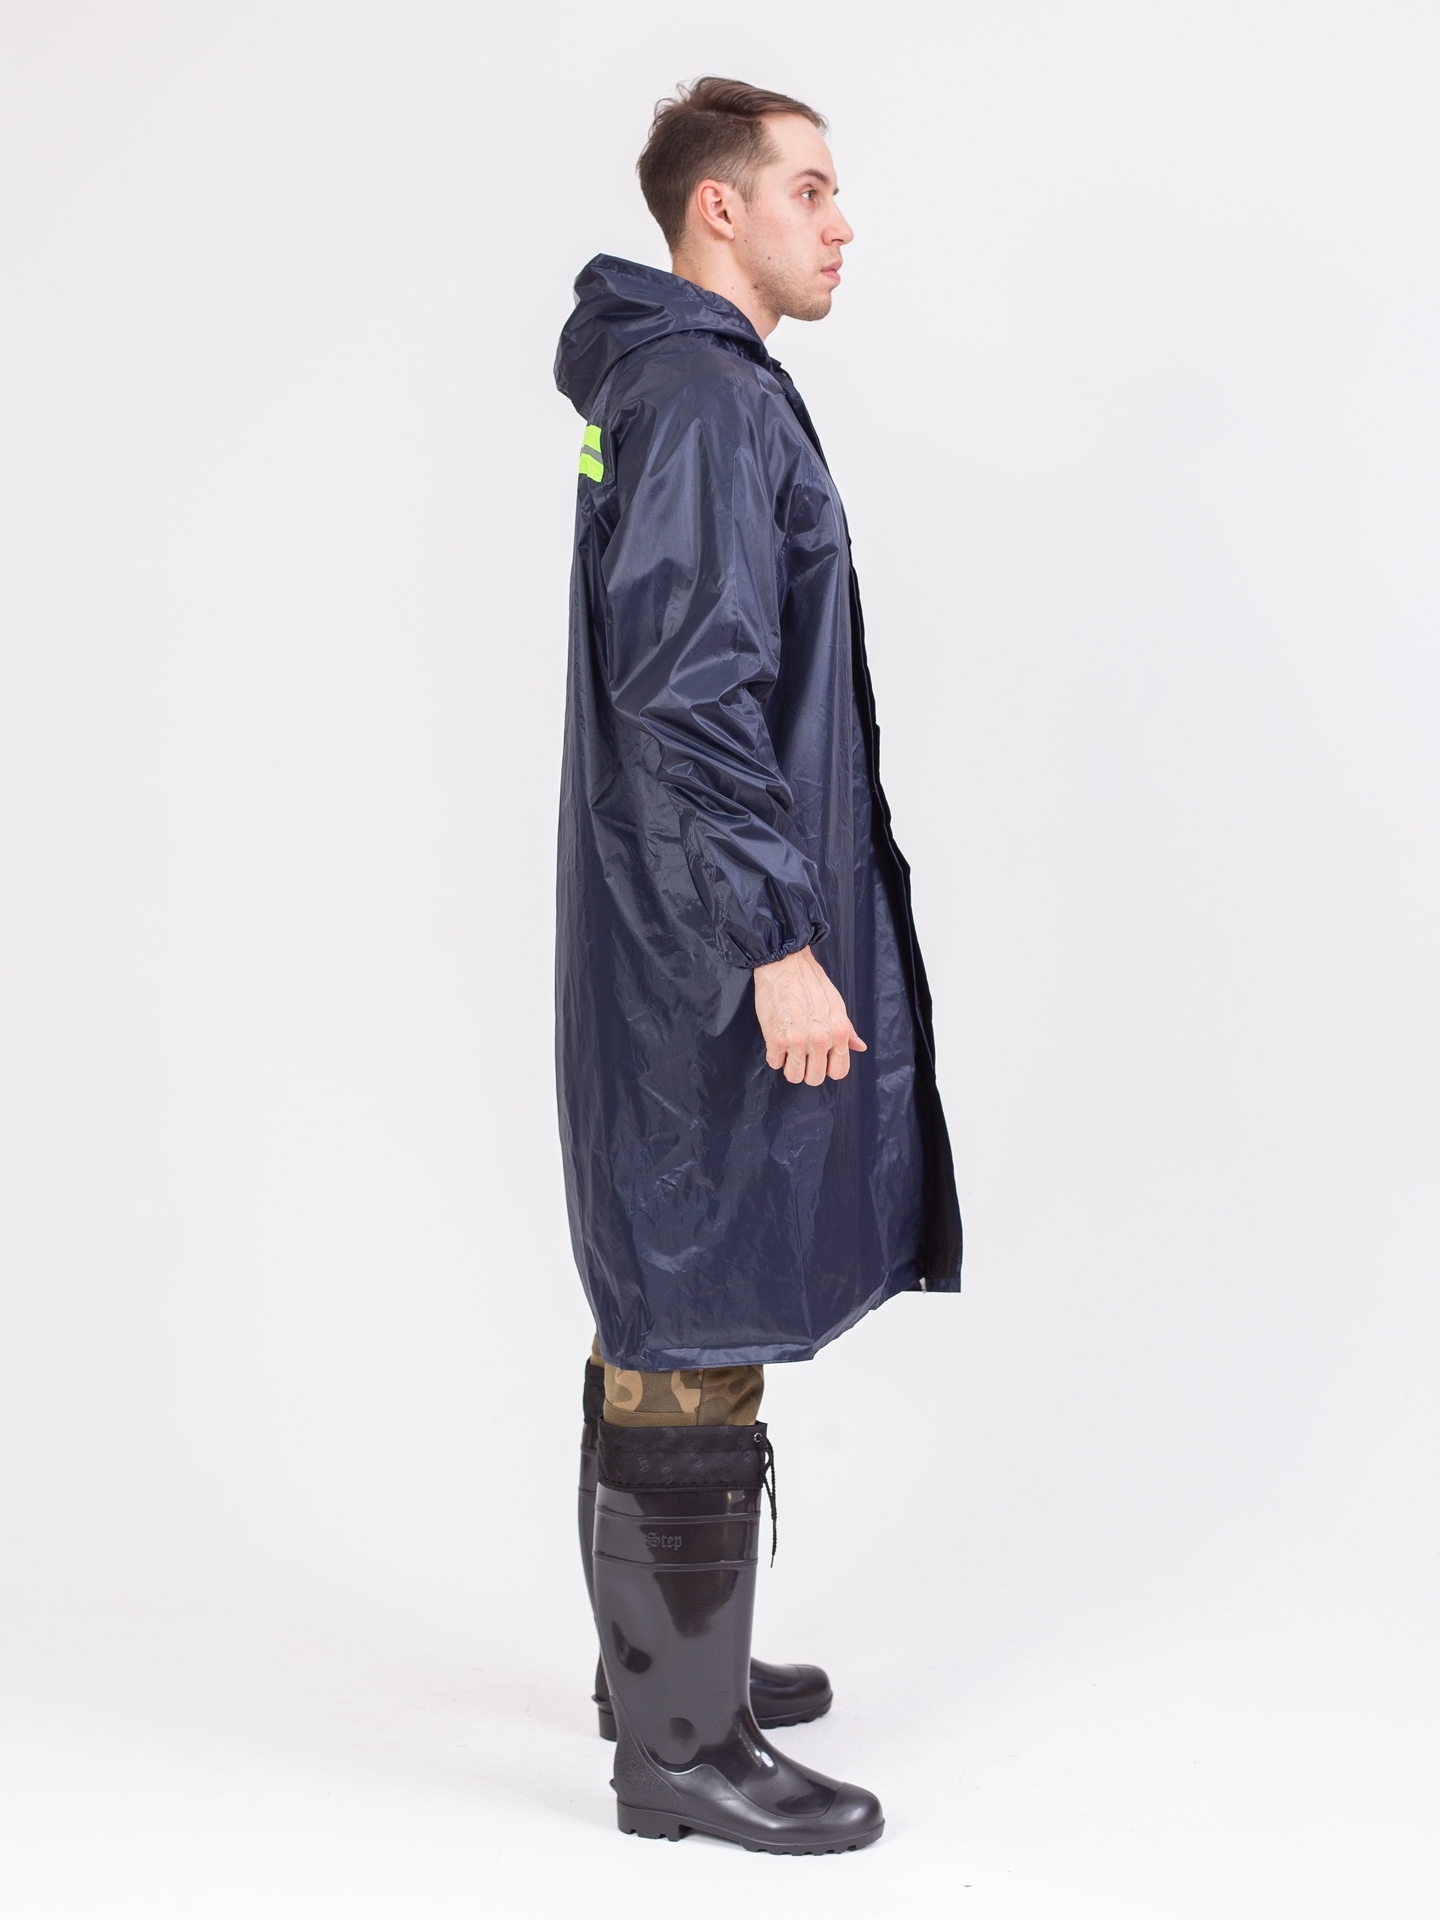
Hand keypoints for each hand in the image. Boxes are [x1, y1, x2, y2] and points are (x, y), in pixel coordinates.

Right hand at [752, 947, 867, 1085]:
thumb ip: (847, 1030)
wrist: (785, 965)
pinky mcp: (775, 1039)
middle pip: (815, 1078)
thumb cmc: (811, 981)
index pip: (839, 1071)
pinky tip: (776, 1040)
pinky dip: (774, 1055)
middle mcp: (821, 1039)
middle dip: (807, 1070)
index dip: (828, 1068)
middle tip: (802, 1055)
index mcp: (839, 1032)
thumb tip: (859, 1046)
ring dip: (790, 1066)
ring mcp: (798, 1041)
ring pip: (793, 1076)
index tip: (821, 1061)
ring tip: (788, 1049)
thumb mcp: (836, 1004)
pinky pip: (775, 1063)